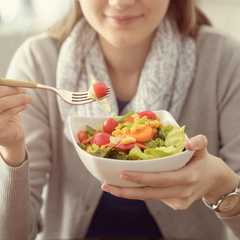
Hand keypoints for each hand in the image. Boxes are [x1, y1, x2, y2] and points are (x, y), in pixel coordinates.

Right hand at [0, 86, 31, 165]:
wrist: (11, 136)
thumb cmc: (7, 117)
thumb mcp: (6, 103)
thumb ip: (8, 94)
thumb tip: (18, 84)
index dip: (6, 85)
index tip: (19, 85)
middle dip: (12, 90)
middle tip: (24, 91)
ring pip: (3, 104)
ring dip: (18, 99)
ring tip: (28, 99)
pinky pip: (8, 114)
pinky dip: (19, 107)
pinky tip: (25, 106)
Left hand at [102, 135, 238, 213]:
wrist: (213, 180)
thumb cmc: (203, 162)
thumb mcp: (204, 149)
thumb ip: (198, 142)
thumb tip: (188, 142)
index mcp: (187, 178)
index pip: (159, 179)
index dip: (140, 178)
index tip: (122, 174)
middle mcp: (181, 193)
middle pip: (149, 194)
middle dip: (126, 191)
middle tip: (106, 185)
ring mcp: (178, 201)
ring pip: (149, 198)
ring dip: (128, 193)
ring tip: (110, 186)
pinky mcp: (175, 204)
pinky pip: (154, 197)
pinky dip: (140, 191)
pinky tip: (127, 185)